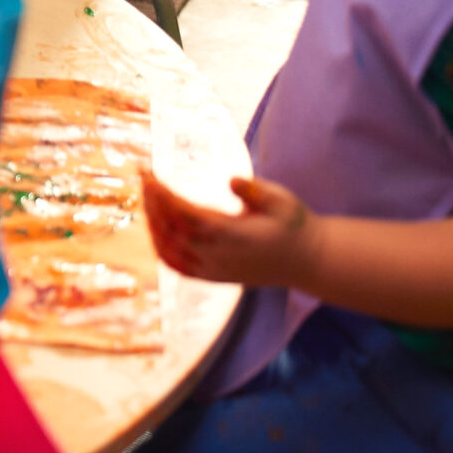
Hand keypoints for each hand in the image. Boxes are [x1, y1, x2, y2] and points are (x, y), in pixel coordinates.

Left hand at [141, 169, 318, 289]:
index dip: (164, 197)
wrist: (306, 262)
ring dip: (153, 222)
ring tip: (147, 195)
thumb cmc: (294, 226)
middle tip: (145, 177)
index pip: (187, 216)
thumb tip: (231, 180)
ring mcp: (213, 270)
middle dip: (153, 203)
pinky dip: (160, 246)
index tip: (149, 175)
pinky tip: (154, 227)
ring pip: (170, 249)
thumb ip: (258, 192)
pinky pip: (176, 265)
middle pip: (172, 230)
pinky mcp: (212, 277)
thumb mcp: (284, 202)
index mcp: (234, 236)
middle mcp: (219, 256)